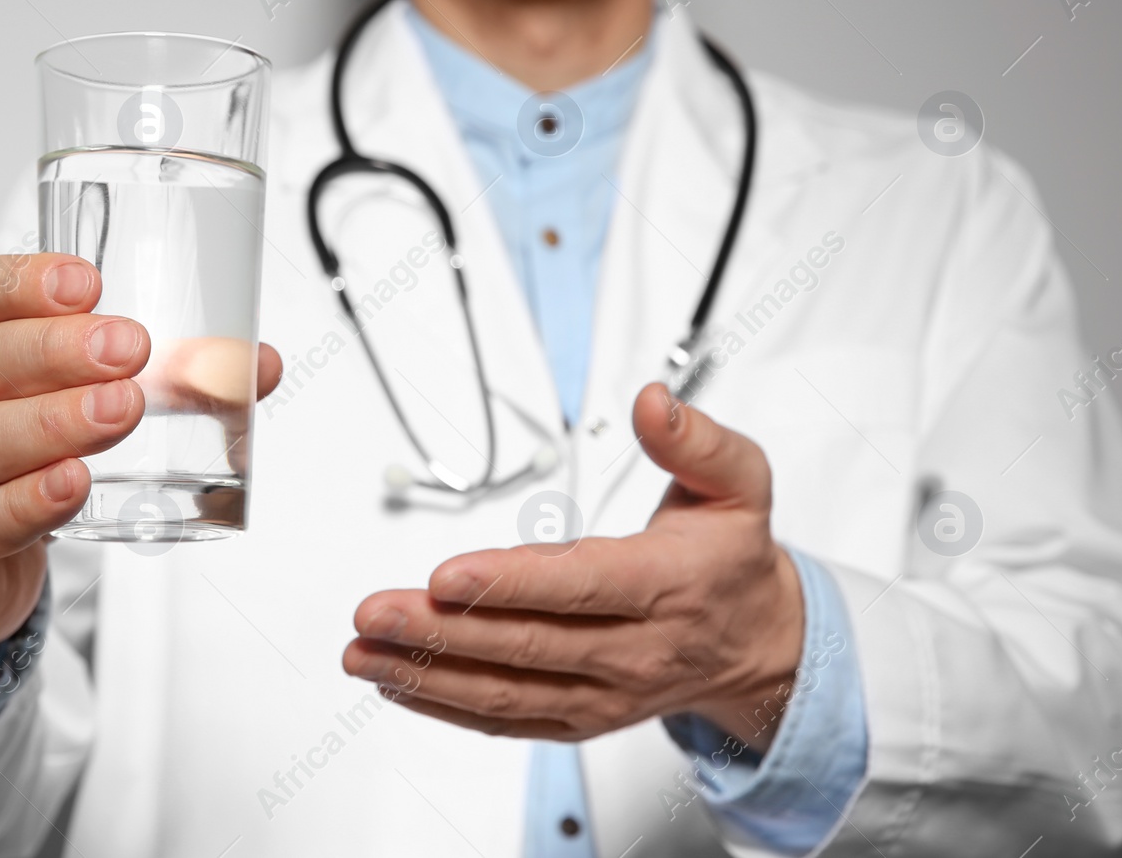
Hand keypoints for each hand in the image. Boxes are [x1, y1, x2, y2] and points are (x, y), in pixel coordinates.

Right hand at [0, 254, 279, 717]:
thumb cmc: (5, 463)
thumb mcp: (56, 403)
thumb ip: (155, 378)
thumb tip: (259, 365)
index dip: (25, 284)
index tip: (91, 283)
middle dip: (53, 352)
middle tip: (129, 348)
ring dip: (50, 424)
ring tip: (120, 410)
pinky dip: (26, 504)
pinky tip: (73, 485)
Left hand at [342, 383, 803, 750]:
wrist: (759, 646)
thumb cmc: (732, 558)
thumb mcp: (739, 484)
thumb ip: (695, 441)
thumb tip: (651, 401)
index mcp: (668, 585)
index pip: (580, 586)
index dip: (508, 583)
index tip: (443, 576)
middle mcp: (635, 650)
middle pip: (527, 644)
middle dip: (440, 630)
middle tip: (372, 612)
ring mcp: (606, 693)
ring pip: (507, 690)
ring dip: (427, 673)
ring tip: (362, 652)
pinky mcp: (581, 718)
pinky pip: (508, 720)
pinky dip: (447, 706)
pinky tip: (397, 681)